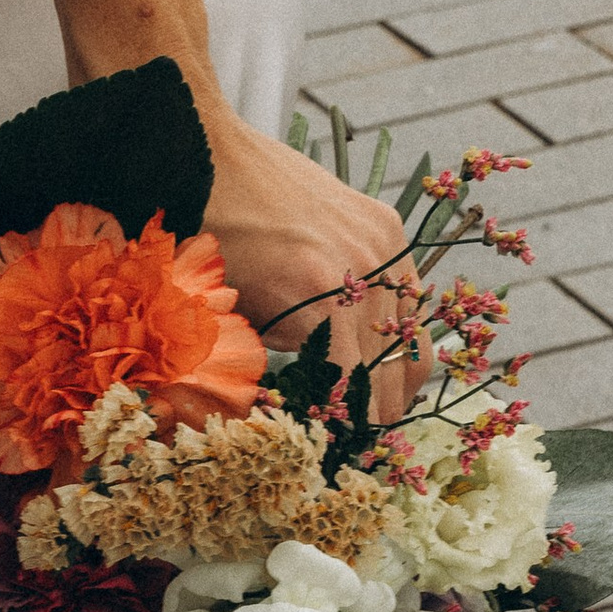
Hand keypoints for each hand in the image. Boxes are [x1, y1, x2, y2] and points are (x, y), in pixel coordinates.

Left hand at [197, 97, 427, 424]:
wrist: (206, 153)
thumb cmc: (200, 237)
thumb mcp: (221, 317)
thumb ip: (261, 370)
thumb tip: (294, 419)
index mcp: (319, 291)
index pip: (355, 386)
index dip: (352, 430)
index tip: (343, 458)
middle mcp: (364, 263)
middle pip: (395, 366)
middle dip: (380, 414)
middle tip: (364, 448)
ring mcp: (382, 239)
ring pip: (413, 333)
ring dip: (397, 378)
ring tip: (374, 411)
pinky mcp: (385, 224)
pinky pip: (407, 294)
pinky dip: (395, 331)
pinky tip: (375, 356)